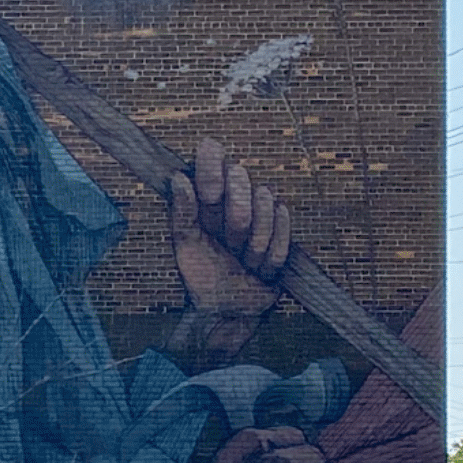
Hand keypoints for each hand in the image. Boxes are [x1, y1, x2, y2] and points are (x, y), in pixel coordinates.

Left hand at [170, 136, 289, 327]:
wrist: (231, 308)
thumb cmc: (202, 275)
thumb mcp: (185, 246)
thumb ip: (181, 213)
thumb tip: (178, 178)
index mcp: (204, 196)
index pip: (212, 154)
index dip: (212, 165)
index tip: (209, 194)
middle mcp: (231, 195)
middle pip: (240, 173)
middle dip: (237, 211)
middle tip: (231, 241)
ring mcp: (259, 209)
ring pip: (266, 198)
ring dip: (254, 237)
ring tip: (243, 258)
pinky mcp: (281, 226)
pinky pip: (284, 222)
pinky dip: (272, 249)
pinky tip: (261, 264)